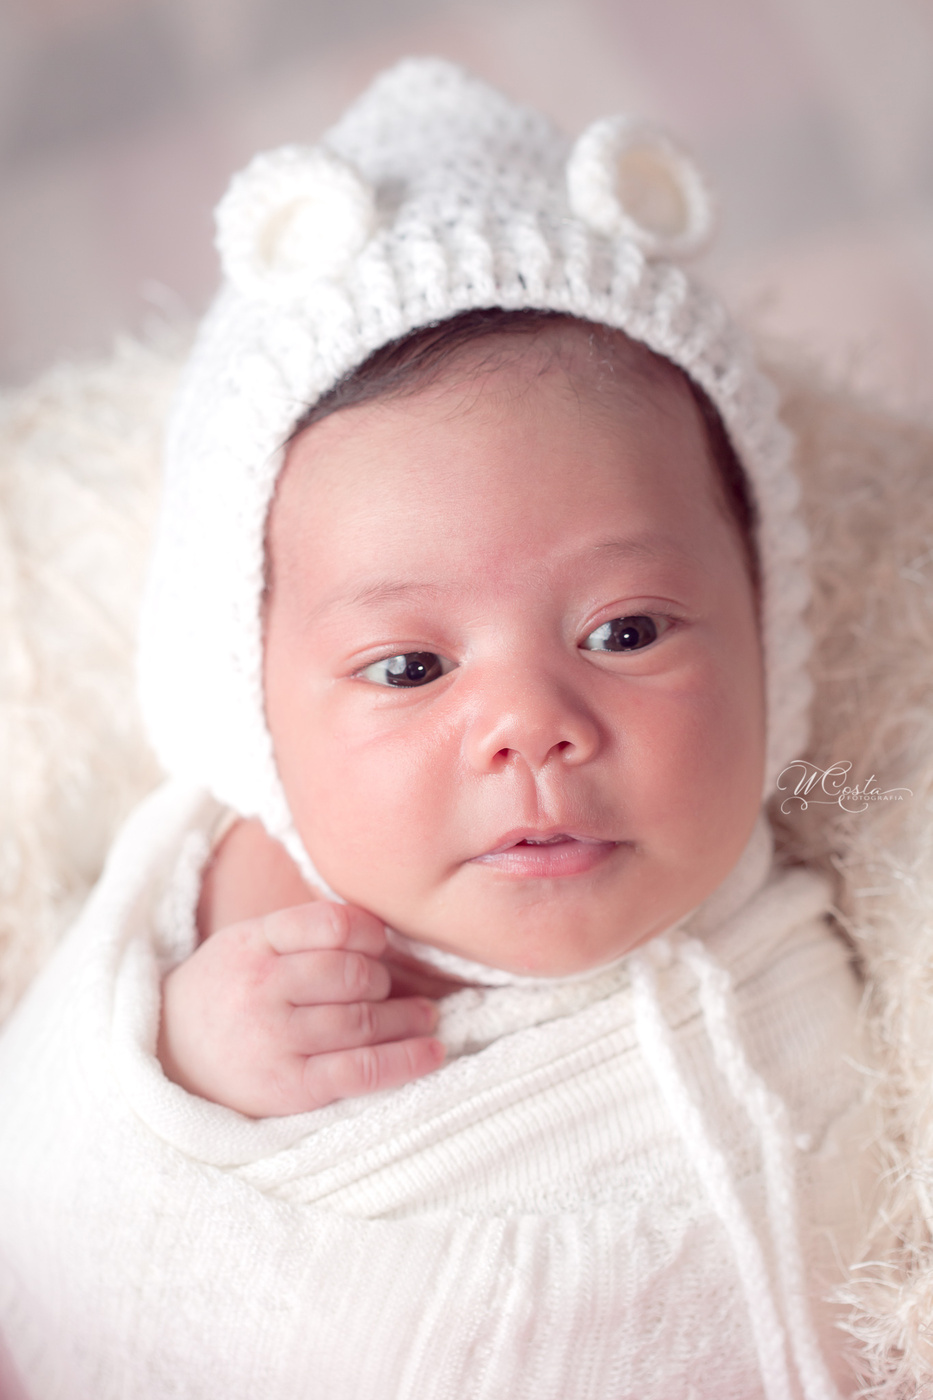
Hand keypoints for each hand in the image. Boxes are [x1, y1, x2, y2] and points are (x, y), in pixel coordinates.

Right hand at [157, 902, 444, 1117]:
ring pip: (363, 1021)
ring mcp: (274, 1040)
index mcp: (252, 943)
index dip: (370, 932)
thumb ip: (301, 934)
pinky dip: (405, 1061)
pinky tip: (431, 1053)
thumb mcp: (246, 944)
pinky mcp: (288, 1088)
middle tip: (398, 990)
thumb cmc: (224, 992)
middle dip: (386, 982)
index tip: (380, 944)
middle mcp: (261, 988)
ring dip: (407, 1019)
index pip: (331, 924)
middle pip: (353, 975)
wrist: (165, 1058)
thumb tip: (384, 935)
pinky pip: (361, 1070)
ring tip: (425, 1017)